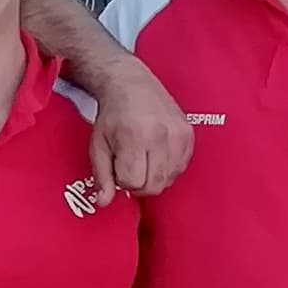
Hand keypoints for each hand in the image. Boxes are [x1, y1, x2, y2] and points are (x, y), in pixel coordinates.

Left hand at [86, 48, 192, 196]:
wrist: (132, 85)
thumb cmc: (113, 115)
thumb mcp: (99, 145)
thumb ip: (102, 176)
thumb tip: (103, 202)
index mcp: (134, 137)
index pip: (132, 182)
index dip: (122, 179)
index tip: (119, 166)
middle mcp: (160, 136)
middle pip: (154, 186)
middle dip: (139, 182)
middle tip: (131, 166)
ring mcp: (178, 135)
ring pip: (169, 180)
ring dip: (154, 176)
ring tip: (143, 158)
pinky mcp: (189, 135)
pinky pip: (181, 168)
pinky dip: (168, 168)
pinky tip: (156, 154)